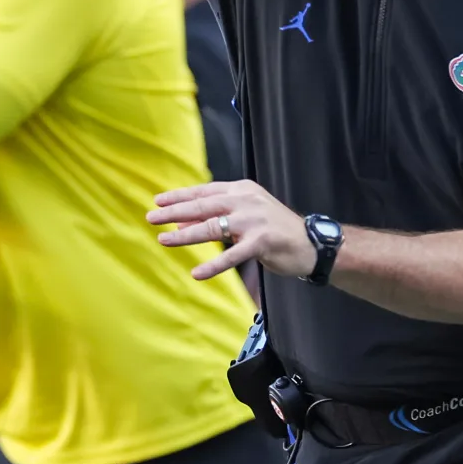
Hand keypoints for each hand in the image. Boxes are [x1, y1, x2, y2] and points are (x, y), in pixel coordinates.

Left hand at [147, 180, 315, 280]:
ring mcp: (253, 221)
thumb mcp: (244, 218)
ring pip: (212, 228)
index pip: (204, 192)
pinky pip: (232, 255)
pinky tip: (197, 273)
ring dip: (185, 235)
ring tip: (164, 240)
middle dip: (174, 212)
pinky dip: (214, 265)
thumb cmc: (275, 230)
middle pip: (203, 206)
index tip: (158, 200)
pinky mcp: (262, 242)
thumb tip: (181, 224)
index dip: (179, 196)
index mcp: (241, 190)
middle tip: (151, 217)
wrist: (312, 243)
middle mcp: (245, 201)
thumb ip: (217, 218)